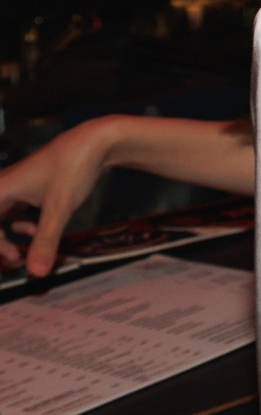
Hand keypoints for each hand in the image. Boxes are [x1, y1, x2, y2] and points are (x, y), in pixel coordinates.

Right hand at [0, 117, 117, 277]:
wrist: (97, 141)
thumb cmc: (73, 168)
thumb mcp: (59, 208)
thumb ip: (46, 241)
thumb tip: (36, 273)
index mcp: (1, 188)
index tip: (12, 259)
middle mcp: (4, 185)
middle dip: (0, 243)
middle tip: (14, 260)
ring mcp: (17, 185)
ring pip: (1, 216)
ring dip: (7, 236)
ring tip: (20, 252)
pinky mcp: (30, 186)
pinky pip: (15, 210)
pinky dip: (22, 224)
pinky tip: (35, 230)